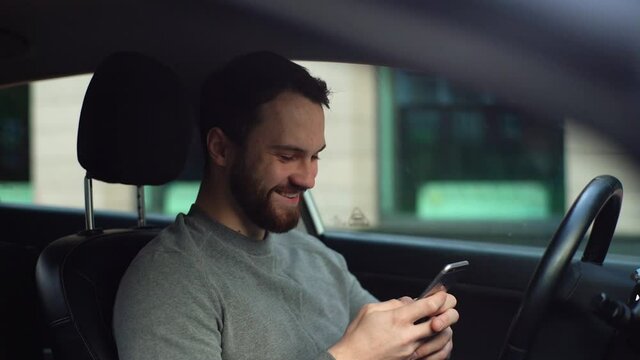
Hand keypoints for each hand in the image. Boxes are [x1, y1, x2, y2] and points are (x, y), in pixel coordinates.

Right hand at [328, 291, 457, 359]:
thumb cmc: (357, 337)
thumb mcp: (369, 310)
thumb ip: (392, 303)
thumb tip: (409, 301)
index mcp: (396, 319)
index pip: (428, 305)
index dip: (440, 297)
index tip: (442, 294)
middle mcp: (407, 336)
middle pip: (440, 322)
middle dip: (450, 311)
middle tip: (449, 306)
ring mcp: (411, 352)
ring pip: (442, 338)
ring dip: (447, 327)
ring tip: (444, 321)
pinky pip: (437, 356)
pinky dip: (445, 346)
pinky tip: (442, 340)